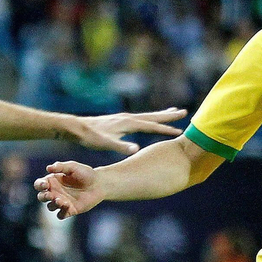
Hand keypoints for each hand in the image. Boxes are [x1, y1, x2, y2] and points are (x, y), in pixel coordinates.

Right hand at [35, 161, 105, 218]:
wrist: (100, 184)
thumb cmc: (86, 174)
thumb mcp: (73, 167)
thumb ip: (61, 167)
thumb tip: (48, 168)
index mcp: (53, 181)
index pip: (39, 184)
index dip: (39, 185)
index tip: (45, 185)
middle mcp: (55, 192)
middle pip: (42, 197)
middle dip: (43, 196)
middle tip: (50, 195)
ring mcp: (61, 202)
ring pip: (50, 206)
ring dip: (53, 204)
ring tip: (62, 201)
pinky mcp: (69, 210)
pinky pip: (60, 215)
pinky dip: (61, 212)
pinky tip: (67, 206)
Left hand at [65, 108, 186, 154]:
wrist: (77, 128)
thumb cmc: (90, 137)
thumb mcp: (105, 143)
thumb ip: (121, 146)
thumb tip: (136, 149)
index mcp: (128, 123)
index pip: (151, 126)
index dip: (166, 129)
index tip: (180, 132)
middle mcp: (128, 118)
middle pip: (153, 116)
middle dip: (169, 115)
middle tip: (184, 112)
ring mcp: (124, 118)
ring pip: (147, 116)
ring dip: (161, 114)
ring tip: (173, 111)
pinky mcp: (119, 120)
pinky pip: (140, 119)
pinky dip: (149, 118)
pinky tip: (149, 120)